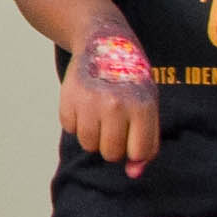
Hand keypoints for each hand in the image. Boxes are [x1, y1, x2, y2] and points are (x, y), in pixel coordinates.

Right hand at [58, 20, 160, 178]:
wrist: (103, 43)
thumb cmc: (131, 80)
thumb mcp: (148, 106)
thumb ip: (146, 142)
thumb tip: (133, 174)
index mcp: (142, 107)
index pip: (138, 152)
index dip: (135, 150)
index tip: (133, 136)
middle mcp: (116, 106)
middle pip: (111, 153)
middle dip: (113, 145)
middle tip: (114, 125)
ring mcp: (90, 102)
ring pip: (89, 145)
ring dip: (94, 136)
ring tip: (99, 115)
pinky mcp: (68, 99)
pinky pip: (71, 129)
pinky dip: (77, 122)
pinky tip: (85, 104)